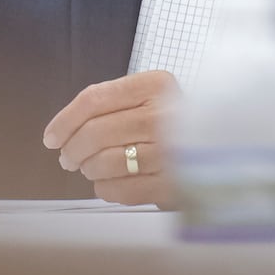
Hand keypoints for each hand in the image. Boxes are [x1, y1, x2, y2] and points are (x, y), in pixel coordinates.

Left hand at [42, 70, 176, 206]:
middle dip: (72, 149)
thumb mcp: (149, 97)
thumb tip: (61, 133)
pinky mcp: (175, 184)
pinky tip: (107, 184)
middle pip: (95, 132)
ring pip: (105, 162)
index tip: (51, 137)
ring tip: (91, 170)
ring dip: (89, 170)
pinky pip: (122, 190)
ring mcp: (172, 151)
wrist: (223, 149)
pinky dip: (105, 189)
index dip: (65, 120)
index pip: (94, 99)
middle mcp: (166, 114)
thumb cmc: (173, 123)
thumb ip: (110, 105)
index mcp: (156, 85)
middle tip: (67, 158)